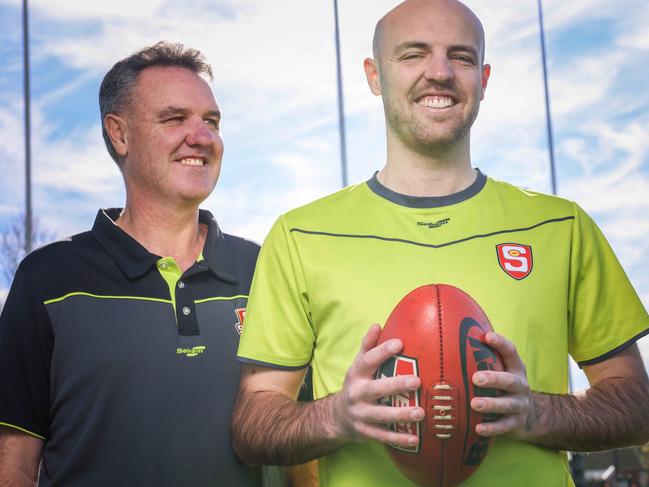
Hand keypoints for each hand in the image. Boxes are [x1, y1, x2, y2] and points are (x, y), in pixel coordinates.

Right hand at [331, 324, 424, 448]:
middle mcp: (356, 394)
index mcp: (356, 374)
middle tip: (417, 381)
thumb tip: (377, 324)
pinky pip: (383, 436)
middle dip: (396, 385)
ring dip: (401, 414)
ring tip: (421, 413)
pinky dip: (399, 438)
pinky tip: (415, 438)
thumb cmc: (356, 385)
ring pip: (381, 415)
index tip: (400, 343)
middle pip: (376, 389)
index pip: (368, 360)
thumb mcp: (358, 365)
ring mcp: (360, 414)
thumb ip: (368, 346)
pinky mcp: (365, 431)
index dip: (382, 351)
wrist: (336, 416)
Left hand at [470, 331, 533, 438]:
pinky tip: (478, 429)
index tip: (488, 336)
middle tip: (476, 378)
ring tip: (474, 404)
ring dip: (491, 404)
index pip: (511, 352)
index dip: (501, 343)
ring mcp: (521, 404)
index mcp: (515, 368)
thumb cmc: (503, 385)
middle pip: (509, 380)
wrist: (530, 415)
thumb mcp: (501, 369)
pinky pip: (504, 426)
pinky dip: (492, 428)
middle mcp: (520, 385)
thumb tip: (449, 338)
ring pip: (507, 404)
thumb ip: (483, 357)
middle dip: (493, 379)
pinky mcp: (517, 423)